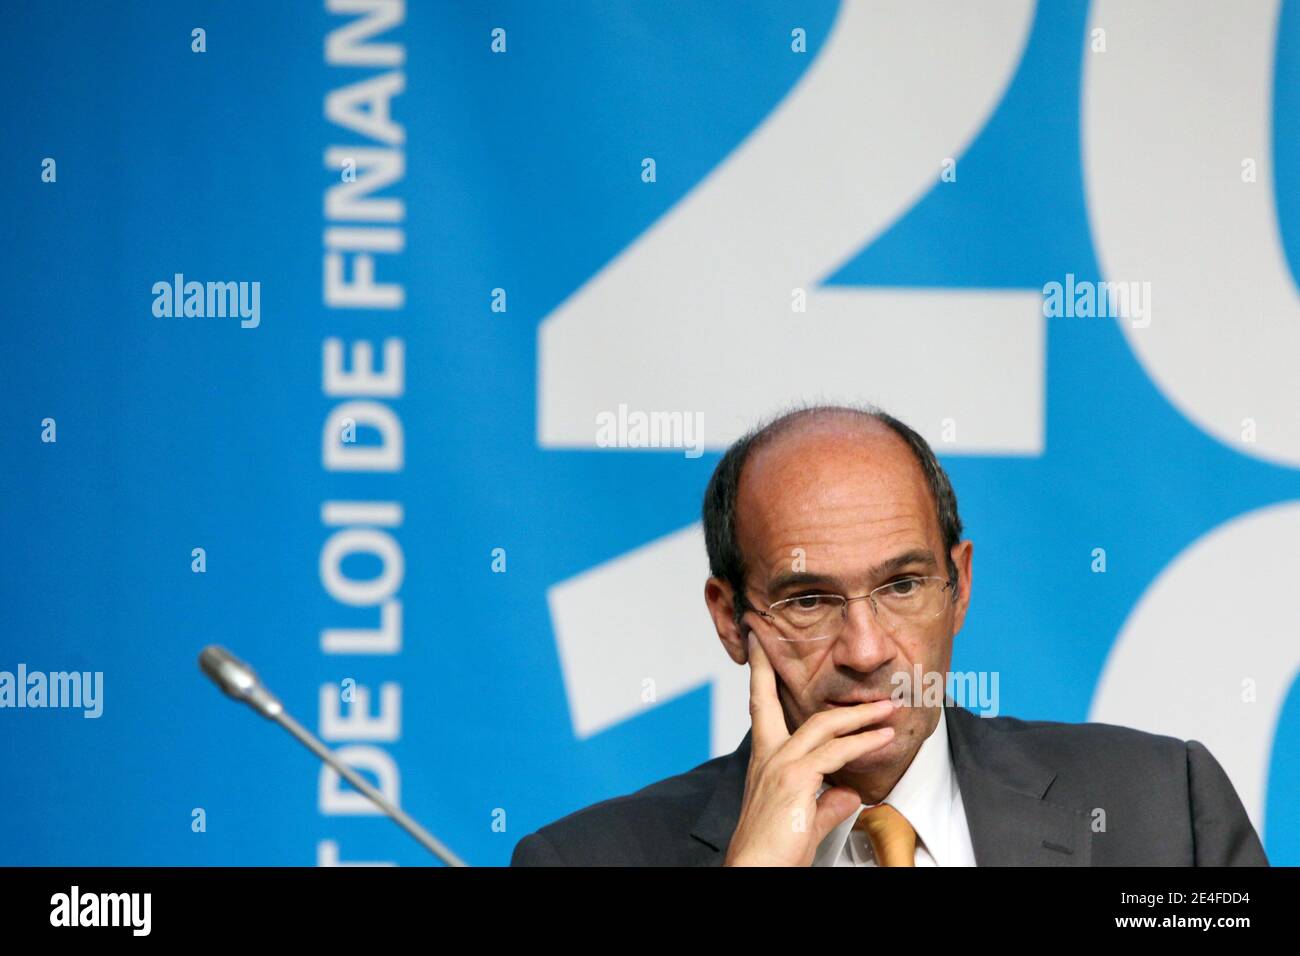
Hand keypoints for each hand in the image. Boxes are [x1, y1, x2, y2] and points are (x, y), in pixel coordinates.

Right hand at [723, 626, 897, 866]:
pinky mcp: (795, 781)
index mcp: (764, 762)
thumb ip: (826, 802)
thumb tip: (846, 793)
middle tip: (769, 638)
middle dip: (772, 668)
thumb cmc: (772, 852)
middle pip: (771, 701)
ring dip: (858, 714)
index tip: (757, 648)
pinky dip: (862, 742)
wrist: (754, 869)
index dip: (760, 677)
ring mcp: (780, 766)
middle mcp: (767, 758)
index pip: (760, 710)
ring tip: (886, 706)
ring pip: (821, 726)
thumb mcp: (803, 820)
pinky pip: (835, 754)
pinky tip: (882, 737)